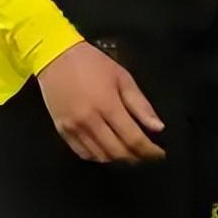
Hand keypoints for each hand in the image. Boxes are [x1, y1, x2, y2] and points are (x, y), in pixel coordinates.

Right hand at [37, 41, 164, 162]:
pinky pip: (83, 153)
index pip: (133, 138)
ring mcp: (74, 129)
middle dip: (136, 159)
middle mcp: (90, 121)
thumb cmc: (93, 64)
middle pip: (117, 152)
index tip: (160, 155)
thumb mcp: (122, 77)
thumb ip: (140, 104)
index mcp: (108, 105)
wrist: (57, 57)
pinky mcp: (62, 132)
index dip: (149, 151)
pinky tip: (108, 152)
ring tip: (131, 155)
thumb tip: (158, 127)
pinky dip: (99, 157)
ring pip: (100, 156)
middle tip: (148, 157)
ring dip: (118, 160)